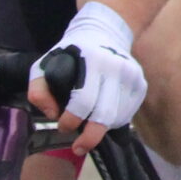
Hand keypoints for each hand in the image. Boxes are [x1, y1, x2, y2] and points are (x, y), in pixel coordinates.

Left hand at [28, 3, 145, 155]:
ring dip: (101, 129)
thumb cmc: (71, 53)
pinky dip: (113, 121)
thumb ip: (39, 90)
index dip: (71, 121)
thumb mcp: (45, 64)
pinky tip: (102, 116)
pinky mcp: (141, 84)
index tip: (62, 126)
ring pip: (118, 118)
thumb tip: (53, 114)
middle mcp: (117, 68)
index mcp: (92, 60)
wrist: (106, 32)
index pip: (83, 101)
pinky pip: (128, 114)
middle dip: (89, 137)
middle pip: (105, 115)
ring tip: (88, 126)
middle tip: (78, 147)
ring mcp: (133, 76)